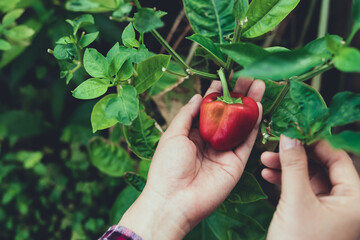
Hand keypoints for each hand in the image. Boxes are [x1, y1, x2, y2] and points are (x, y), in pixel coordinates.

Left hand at [119, 79, 264, 239]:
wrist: (174, 200)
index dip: (218, 93)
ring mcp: (225, 151)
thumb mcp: (172, 134)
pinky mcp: (237, 163)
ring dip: (251, 105)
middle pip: (229, 114)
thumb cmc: (167, 166)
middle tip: (249, 76)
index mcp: (193, 134)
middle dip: (238, 95)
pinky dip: (255, 124)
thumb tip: (197, 96)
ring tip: (259, 85)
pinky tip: (259, 106)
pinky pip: (248, 141)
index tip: (226, 77)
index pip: (209, 109)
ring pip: (241, 125)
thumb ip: (187, 114)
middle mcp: (211, 141)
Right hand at [262, 135, 359, 239]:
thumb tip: (290, 136)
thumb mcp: (296, 200)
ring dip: (287, 168)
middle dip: (296, 156)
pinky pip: (302, 191)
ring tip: (265, 161)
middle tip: (275, 146)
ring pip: (309, 178)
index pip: (338, 159)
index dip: (314, 142)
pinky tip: (268, 175)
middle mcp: (346, 203)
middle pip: (322, 167)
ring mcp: (329, 210)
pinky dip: (285, 182)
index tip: (293, 132)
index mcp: (355, 199)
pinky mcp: (314, 215)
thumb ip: (293, 165)